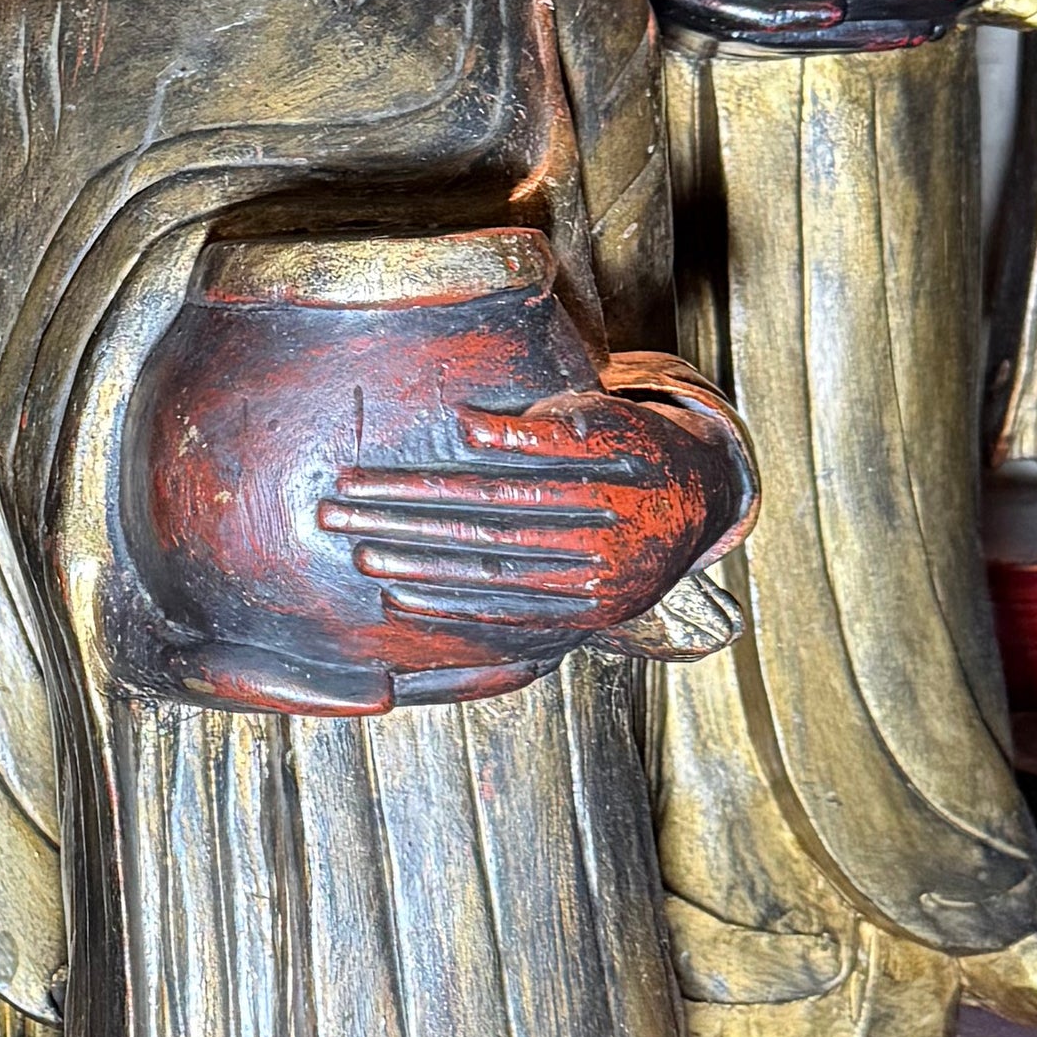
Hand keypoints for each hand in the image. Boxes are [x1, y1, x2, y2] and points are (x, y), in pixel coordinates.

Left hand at [313, 404, 685, 653]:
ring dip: (418, 569)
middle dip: (400, 526)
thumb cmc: (638, 446)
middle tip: (333, 517)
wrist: (702, 503)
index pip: (493, 488)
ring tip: (359, 555)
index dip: (420, 486)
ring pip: (493, 577)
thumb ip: (541, 427)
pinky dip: (454, 607)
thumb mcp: (603, 417)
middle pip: (484, 534)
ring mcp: (598, 590)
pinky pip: (512, 616)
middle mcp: (604, 546)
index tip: (358, 480)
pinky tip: (403, 596)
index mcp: (606, 487)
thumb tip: (465, 426)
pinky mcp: (590, 619)